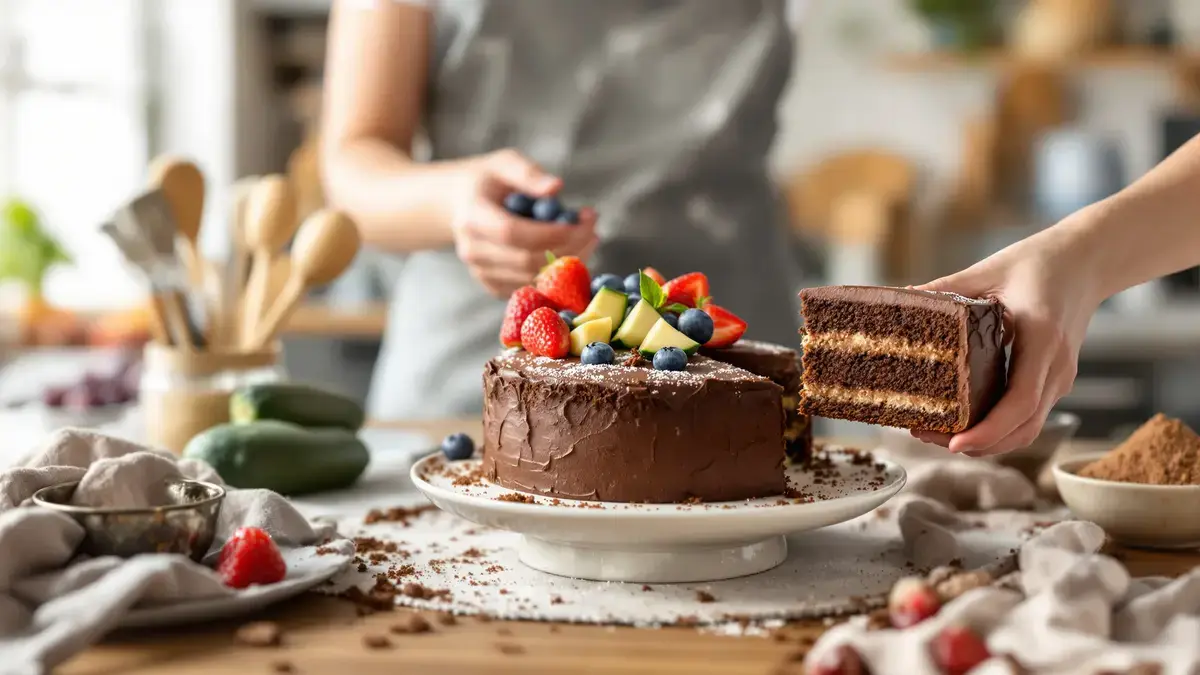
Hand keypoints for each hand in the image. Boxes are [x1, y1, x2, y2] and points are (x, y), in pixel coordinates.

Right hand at [449, 149, 597, 296]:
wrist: (460, 204)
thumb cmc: (489, 181)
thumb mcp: (505, 163)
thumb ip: (529, 174)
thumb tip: (555, 187)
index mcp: (473, 217)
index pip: (513, 233)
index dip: (552, 232)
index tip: (584, 221)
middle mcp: (472, 250)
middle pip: (527, 261)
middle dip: (569, 247)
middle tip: (593, 228)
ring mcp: (481, 272)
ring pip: (534, 279)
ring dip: (569, 262)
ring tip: (588, 237)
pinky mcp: (493, 286)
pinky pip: (532, 288)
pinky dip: (558, 275)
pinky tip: (573, 253)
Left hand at [910, 221, 1102, 456]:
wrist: (1087, 260)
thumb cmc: (1041, 262)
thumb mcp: (990, 270)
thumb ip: (948, 287)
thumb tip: (906, 294)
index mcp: (1042, 340)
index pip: (1020, 403)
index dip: (988, 430)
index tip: (954, 442)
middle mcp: (1057, 367)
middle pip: (1023, 429)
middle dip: (977, 443)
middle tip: (927, 436)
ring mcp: (1060, 377)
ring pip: (1028, 429)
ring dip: (987, 441)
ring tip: (937, 433)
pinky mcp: (1055, 380)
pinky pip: (1029, 416)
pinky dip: (999, 428)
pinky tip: (963, 421)